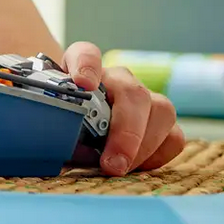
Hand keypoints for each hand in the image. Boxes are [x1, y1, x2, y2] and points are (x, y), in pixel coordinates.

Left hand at [64, 42, 184, 175]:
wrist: (73, 124)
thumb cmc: (59, 122)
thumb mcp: (49, 123)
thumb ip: (51, 128)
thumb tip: (55, 146)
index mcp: (80, 69)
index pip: (85, 54)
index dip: (87, 65)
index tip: (83, 84)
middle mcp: (115, 79)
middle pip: (132, 91)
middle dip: (126, 131)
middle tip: (112, 164)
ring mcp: (143, 97)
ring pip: (162, 110)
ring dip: (143, 145)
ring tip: (121, 169)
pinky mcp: (160, 120)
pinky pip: (174, 136)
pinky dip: (157, 155)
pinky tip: (135, 167)